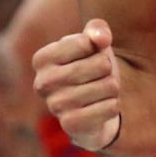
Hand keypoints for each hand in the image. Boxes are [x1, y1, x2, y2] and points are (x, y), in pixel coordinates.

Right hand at [32, 19, 121, 151]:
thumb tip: (101, 38)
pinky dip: (113, 104)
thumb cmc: (91, 65)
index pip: (86, 42)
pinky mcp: (71, 126)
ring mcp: (55, 106)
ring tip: (101, 90)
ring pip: (109, 86)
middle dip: (109, 68)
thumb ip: (97, 29)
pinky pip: (110, 107)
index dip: (98, 47)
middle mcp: (43, 83)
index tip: (90, 55)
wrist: (92, 105)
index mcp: (42, 59)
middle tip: (100, 75)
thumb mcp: (94, 41)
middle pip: (101, 64)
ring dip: (112, 87)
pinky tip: (103, 106)